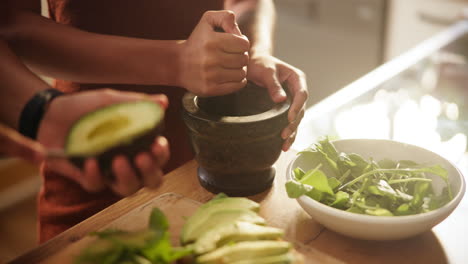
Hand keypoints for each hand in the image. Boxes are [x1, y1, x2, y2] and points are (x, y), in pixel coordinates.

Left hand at [37, 89, 169, 195]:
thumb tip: (164, 101)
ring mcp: (109, 173)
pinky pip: (96, 185)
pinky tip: (91, 162)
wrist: (51, 113)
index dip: (161, 154)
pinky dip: (95, 175)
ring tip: (118, 160)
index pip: (159, 157)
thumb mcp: (112, 101)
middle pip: (150, 180)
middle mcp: (129, 162)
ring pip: (128, 189)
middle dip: (150, 172)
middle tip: (142, 157)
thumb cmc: (86, 107)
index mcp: (139, 145)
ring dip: (128, 177)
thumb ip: (138, 104)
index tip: (157, 144)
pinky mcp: (88, 178)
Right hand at [179, 10, 249, 95]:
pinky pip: (237, 86)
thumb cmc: (197, 41)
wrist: (178, 64)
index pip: (243, 44)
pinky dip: (238, 81)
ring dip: (240, 69)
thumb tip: (238, 31)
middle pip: (244, 59)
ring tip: (231, 66)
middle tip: (232, 56)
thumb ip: (225, 17)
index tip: (235, 45)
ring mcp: (210, 76)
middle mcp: (210, 59)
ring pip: (242, 73)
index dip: (242, 43)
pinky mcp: (211, 89)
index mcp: (211, 41)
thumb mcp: (207, 21)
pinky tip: (231, 75)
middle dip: (241, 56)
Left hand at [247, 53, 307, 150]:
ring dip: (292, 132)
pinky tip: (284, 144)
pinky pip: (289, 121)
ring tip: (285, 144)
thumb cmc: (260, 64)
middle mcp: (297, 90)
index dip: (297, 107)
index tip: (289, 118)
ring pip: (296, 118)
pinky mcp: (285, 108)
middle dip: (293, 124)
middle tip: (284, 135)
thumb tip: (281, 100)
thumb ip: (273, 85)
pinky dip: (288, 132)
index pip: (302, 94)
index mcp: (297, 78)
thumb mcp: (267, 71)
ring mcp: (292, 100)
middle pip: (300, 109)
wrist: (253, 63)